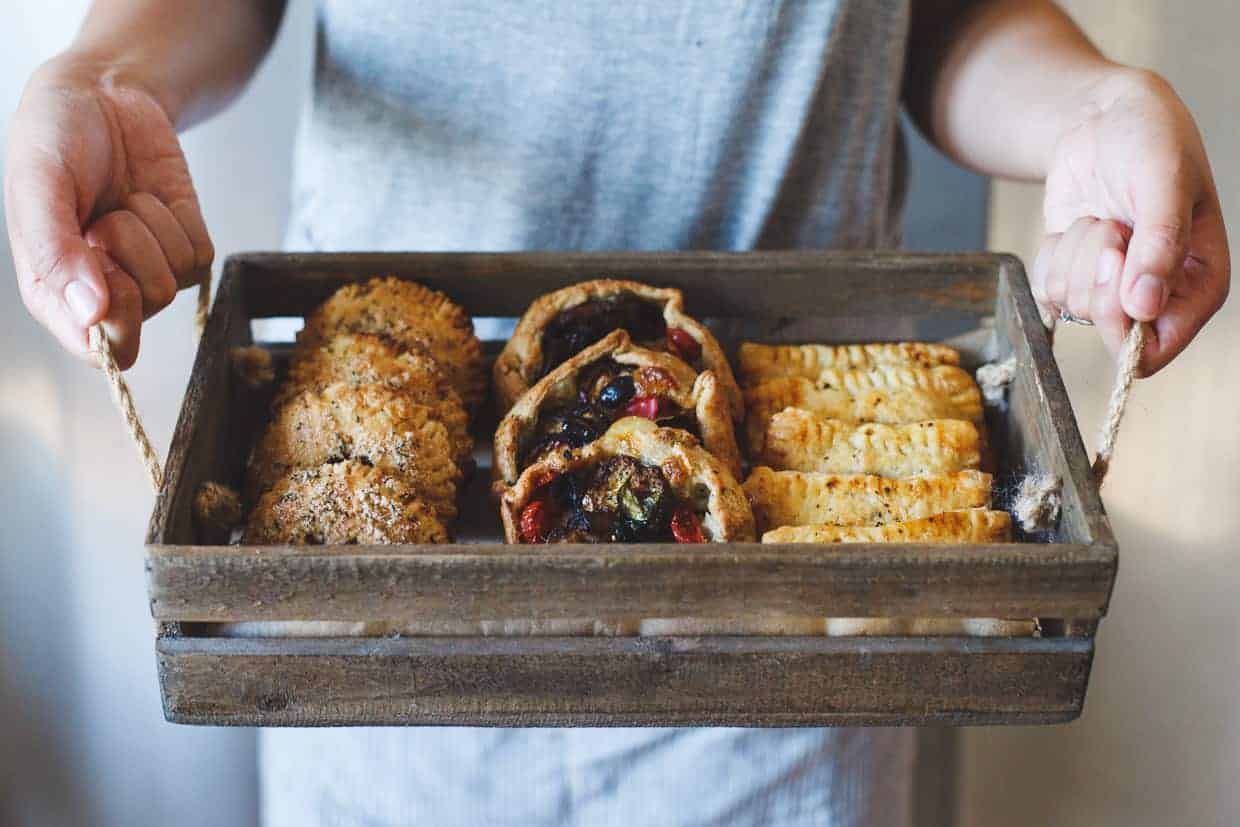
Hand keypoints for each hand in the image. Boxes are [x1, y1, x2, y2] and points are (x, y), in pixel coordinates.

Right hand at [4, 55, 212, 369]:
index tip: (99, 266)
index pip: (97, 350)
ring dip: (148, 230)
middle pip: (142, 318)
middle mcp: (104, 292)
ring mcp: (148, 271)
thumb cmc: (54, 141)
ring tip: (120, 202)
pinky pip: (199, 257)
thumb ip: (53, 252)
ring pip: (172, 282)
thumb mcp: (38, 186)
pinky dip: (177, 221)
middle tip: (101, 222)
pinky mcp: (185, 246)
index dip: (110, 320)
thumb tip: (91, 316)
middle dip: (127, 262)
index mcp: (54, 293)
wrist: (101, 95)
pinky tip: (149, 197)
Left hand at [1032, 69, 1228, 374]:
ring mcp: (1111, 287)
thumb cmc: (1151, 140)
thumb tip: (1144, 307)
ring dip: (1077, 254)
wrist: (1104, 118)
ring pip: (1073, 306)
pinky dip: (1053, 254)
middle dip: (1098, 275)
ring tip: (1102, 217)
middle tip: (1110, 228)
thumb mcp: (1165, 181)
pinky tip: (1077, 224)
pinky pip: (1047, 291)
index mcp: (1200, 282)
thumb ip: (1161, 244)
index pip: (1160, 347)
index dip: (1127, 322)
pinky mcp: (1075, 275)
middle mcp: (1156, 294)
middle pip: (1110, 330)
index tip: (1117, 267)